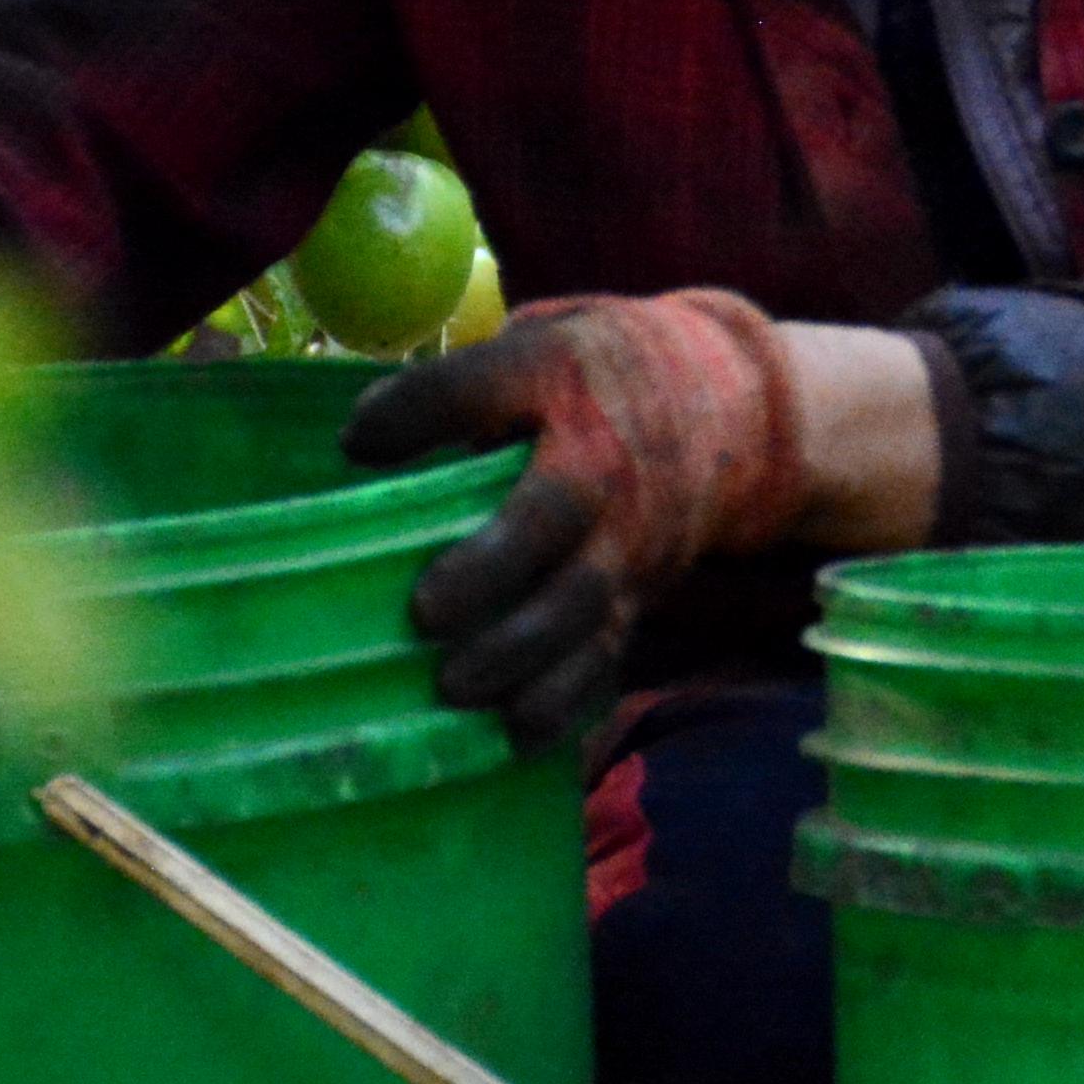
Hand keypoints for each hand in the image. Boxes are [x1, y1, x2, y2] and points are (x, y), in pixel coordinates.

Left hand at [345, 295, 817, 758]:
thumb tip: (357, 445)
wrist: (727, 407)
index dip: (422, 410)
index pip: (490, 384)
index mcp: (563, 381)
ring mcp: (630, 534)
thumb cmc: (593, 384)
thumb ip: (455, 392)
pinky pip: (609, 651)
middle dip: (493, 567)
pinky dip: (567, 698)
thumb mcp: (536, 352)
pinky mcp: (641, 593)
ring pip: (585, 600)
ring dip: (522, 652)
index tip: (356, 442)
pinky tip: (517, 731)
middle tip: (426, 613)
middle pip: (553, 512)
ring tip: (456, 688)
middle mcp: (605, 460)